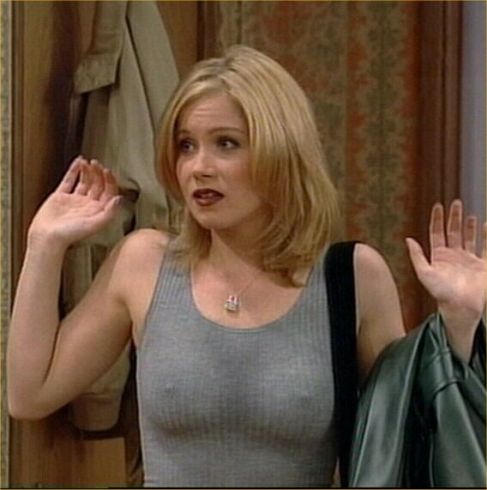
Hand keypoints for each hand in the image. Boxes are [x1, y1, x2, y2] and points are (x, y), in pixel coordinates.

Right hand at [28, 157, 121, 249]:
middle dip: (99, 173)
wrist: (48, 237)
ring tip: (88, 162)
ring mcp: (74, 200)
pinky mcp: (60, 197)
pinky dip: (73, 170)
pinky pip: (68, 181)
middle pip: (97, 185)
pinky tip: (78, 162)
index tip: (107, 170)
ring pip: (84, 182)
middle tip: (97, 163)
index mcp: (97, 211)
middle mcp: (87, 205)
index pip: (108, 192)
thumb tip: (119, 198)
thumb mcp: (95, 223)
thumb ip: (109, 212)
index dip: (109, 181)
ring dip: (88, 171)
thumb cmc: (71, 235)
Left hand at [406, 200, 485, 358]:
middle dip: (454, 217)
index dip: (437, 219)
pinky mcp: (484, 266)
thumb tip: (408, 239)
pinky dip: (486, 237)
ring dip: (469, 227)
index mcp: (439, 256)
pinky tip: (486, 226)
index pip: (438, 233)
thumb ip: (417, 256)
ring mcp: (469, 261)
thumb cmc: (440, 292)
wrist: (461, 307)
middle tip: (456, 202)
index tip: (438, 205)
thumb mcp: (424, 273)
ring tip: (469, 214)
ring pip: (469, 238)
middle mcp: (454, 256)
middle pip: (453, 232)